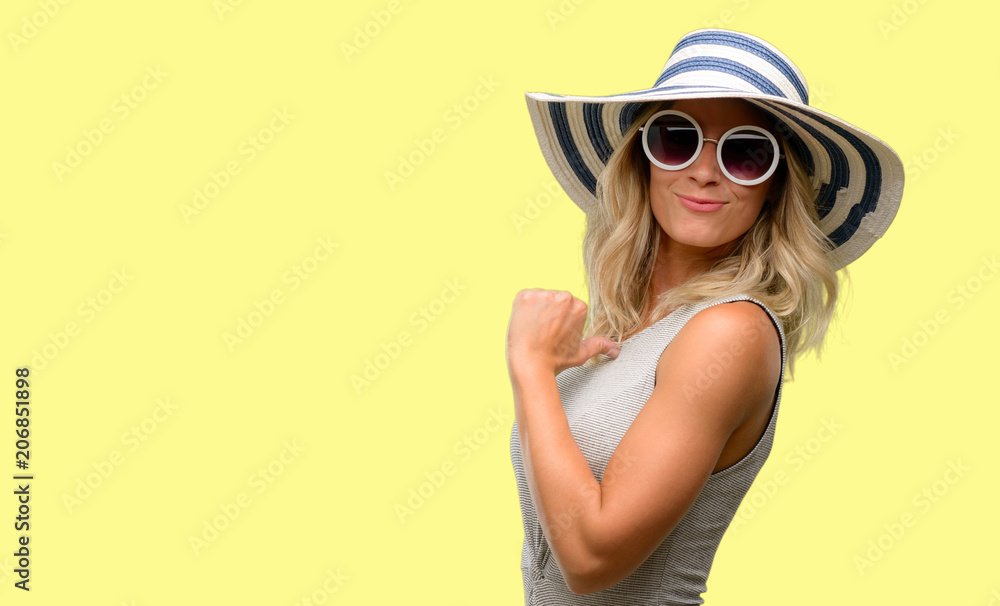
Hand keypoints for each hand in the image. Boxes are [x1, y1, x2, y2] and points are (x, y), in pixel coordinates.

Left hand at [505, 289, 620, 377]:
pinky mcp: (525, 295)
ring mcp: (544, 294)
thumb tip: (615, 350)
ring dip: (536, 310)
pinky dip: (522, 309)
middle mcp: (564, 296)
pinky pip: (524, 298)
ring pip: (539, 298)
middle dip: (548, 313)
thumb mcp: (580, 353)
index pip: (566, 307)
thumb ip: (598, 346)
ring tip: (533, 329)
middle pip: (554, 300)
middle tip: (542, 332)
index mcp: (580, 307)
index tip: (553, 333)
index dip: (559, 321)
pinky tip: (524, 323)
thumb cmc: (554, 360)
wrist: (529, 363)